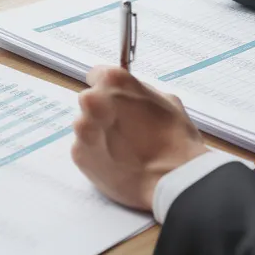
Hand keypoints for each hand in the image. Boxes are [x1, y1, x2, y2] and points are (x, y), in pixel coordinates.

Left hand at [71, 66, 207, 211]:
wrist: (172, 179)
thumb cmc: (175, 140)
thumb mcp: (168, 102)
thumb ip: (141, 93)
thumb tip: (133, 95)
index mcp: (114, 81)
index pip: (97, 75)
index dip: (109, 89)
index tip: (114, 98)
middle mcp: (93, 100)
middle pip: (90, 100)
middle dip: (103, 111)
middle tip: (124, 127)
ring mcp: (83, 128)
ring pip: (85, 125)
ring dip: (98, 133)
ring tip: (122, 148)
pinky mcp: (79, 153)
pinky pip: (84, 149)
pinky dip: (96, 154)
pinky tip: (116, 162)